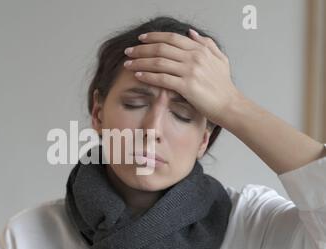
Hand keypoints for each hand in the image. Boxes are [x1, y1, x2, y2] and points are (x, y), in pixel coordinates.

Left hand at [123, 29, 242, 126]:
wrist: (229, 104)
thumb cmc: (224, 85)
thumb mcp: (220, 59)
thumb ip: (206, 44)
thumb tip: (191, 32)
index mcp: (200, 49)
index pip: (172, 38)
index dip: (154, 37)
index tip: (141, 39)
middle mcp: (194, 57)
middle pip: (161, 48)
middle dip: (142, 49)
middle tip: (128, 51)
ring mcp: (190, 71)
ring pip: (159, 62)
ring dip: (140, 62)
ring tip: (128, 64)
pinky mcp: (187, 86)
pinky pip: (162, 78)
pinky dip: (148, 76)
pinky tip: (138, 75)